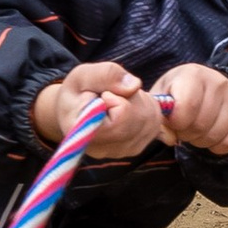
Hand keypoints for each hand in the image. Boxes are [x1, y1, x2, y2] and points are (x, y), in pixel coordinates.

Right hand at [31, 60, 165, 160]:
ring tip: (119, 99)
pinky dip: (146, 110)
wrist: (73, 111)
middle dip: (131, 97)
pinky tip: (129, 108)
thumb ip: (105, 75)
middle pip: (140, 117)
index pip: (121, 117)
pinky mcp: (135, 149)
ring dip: (140, 102)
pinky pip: (154, 124)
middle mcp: (103, 150)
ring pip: (150, 120)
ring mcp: (120, 152)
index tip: (102, 95)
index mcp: (83, 133)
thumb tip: (134, 85)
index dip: (117, 98)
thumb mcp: (82, 75)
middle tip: (112, 93)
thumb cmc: (76, 92)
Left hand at [149, 62, 227, 157]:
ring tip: (196, 129)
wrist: (203, 85)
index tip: (172, 120)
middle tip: (183, 126)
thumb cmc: (176, 92)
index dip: (175, 122)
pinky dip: (218, 146)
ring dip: (201, 141)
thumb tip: (169, 139)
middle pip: (200, 125)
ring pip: (215, 136)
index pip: (187, 107)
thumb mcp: (161, 99)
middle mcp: (218, 82)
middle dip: (186, 133)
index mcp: (193, 74)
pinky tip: (211, 135)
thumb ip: (158, 119)